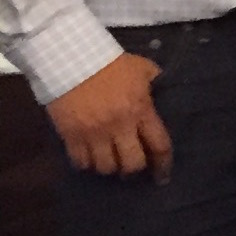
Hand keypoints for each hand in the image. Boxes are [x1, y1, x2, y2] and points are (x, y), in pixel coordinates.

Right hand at [47, 53, 169, 180]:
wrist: (71, 59)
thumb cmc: (110, 63)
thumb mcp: (141, 68)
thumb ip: (154, 82)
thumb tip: (164, 88)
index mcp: (141, 111)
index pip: (159, 145)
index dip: (163, 164)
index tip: (162, 176)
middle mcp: (119, 126)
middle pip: (132, 163)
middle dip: (134, 169)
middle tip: (131, 167)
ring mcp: (93, 133)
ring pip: (105, 166)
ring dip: (109, 168)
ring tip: (109, 163)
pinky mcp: (70, 135)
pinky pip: (80, 161)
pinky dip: (85, 163)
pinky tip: (88, 159)